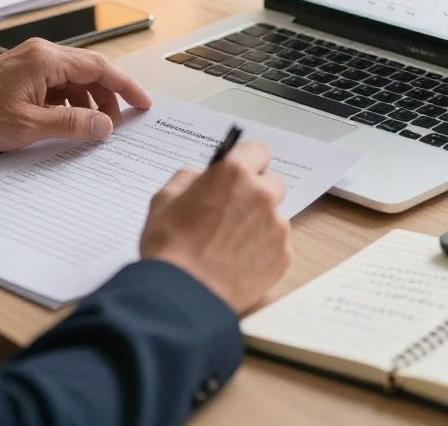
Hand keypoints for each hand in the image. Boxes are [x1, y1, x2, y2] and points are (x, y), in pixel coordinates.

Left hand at [0, 38, 151, 150]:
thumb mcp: (30, 126)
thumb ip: (72, 124)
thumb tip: (105, 124)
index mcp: (47, 60)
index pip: (99, 68)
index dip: (125, 87)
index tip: (143, 102)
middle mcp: (43, 54)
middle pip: (90, 71)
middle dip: (109, 96)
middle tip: (119, 123)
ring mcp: (32, 61)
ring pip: (75, 78)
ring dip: (89, 101)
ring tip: (94, 127)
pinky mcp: (24, 73)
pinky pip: (58, 83)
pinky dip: (71, 101)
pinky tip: (70, 121)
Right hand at [140, 141, 290, 313]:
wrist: (182, 297)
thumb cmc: (170, 247)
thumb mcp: (164, 198)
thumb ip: (189, 178)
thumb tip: (202, 178)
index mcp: (233, 173)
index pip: (258, 150)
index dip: (247, 161)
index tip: (240, 171)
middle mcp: (261, 194)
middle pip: (272, 182)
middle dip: (257, 191)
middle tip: (234, 209)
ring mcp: (276, 227)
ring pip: (275, 215)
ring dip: (259, 222)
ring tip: (231, 243)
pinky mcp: (282, 257)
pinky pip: (277, 245)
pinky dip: (262, 250)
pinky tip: (238, 262)